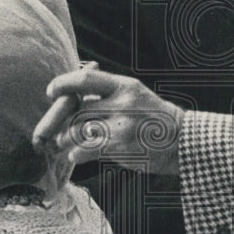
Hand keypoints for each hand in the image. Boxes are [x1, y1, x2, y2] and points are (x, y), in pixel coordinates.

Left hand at [33, 69, 183, 174]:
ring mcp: (122, 126)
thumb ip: (106, 92)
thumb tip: (70, 92)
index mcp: (124, 85)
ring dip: (66, 139)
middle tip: (56, 130)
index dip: (62, 84)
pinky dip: (76, 154)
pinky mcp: (120, 147)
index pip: (85, 79)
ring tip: (66, 143)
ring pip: (78, 131)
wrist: (181, 140)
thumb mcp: (134, 93)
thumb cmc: (152, 117)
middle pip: (77, 110)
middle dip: (60, 122)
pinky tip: (77, 155)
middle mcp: (122, 103)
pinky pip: (86, 150)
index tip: (51, 91)